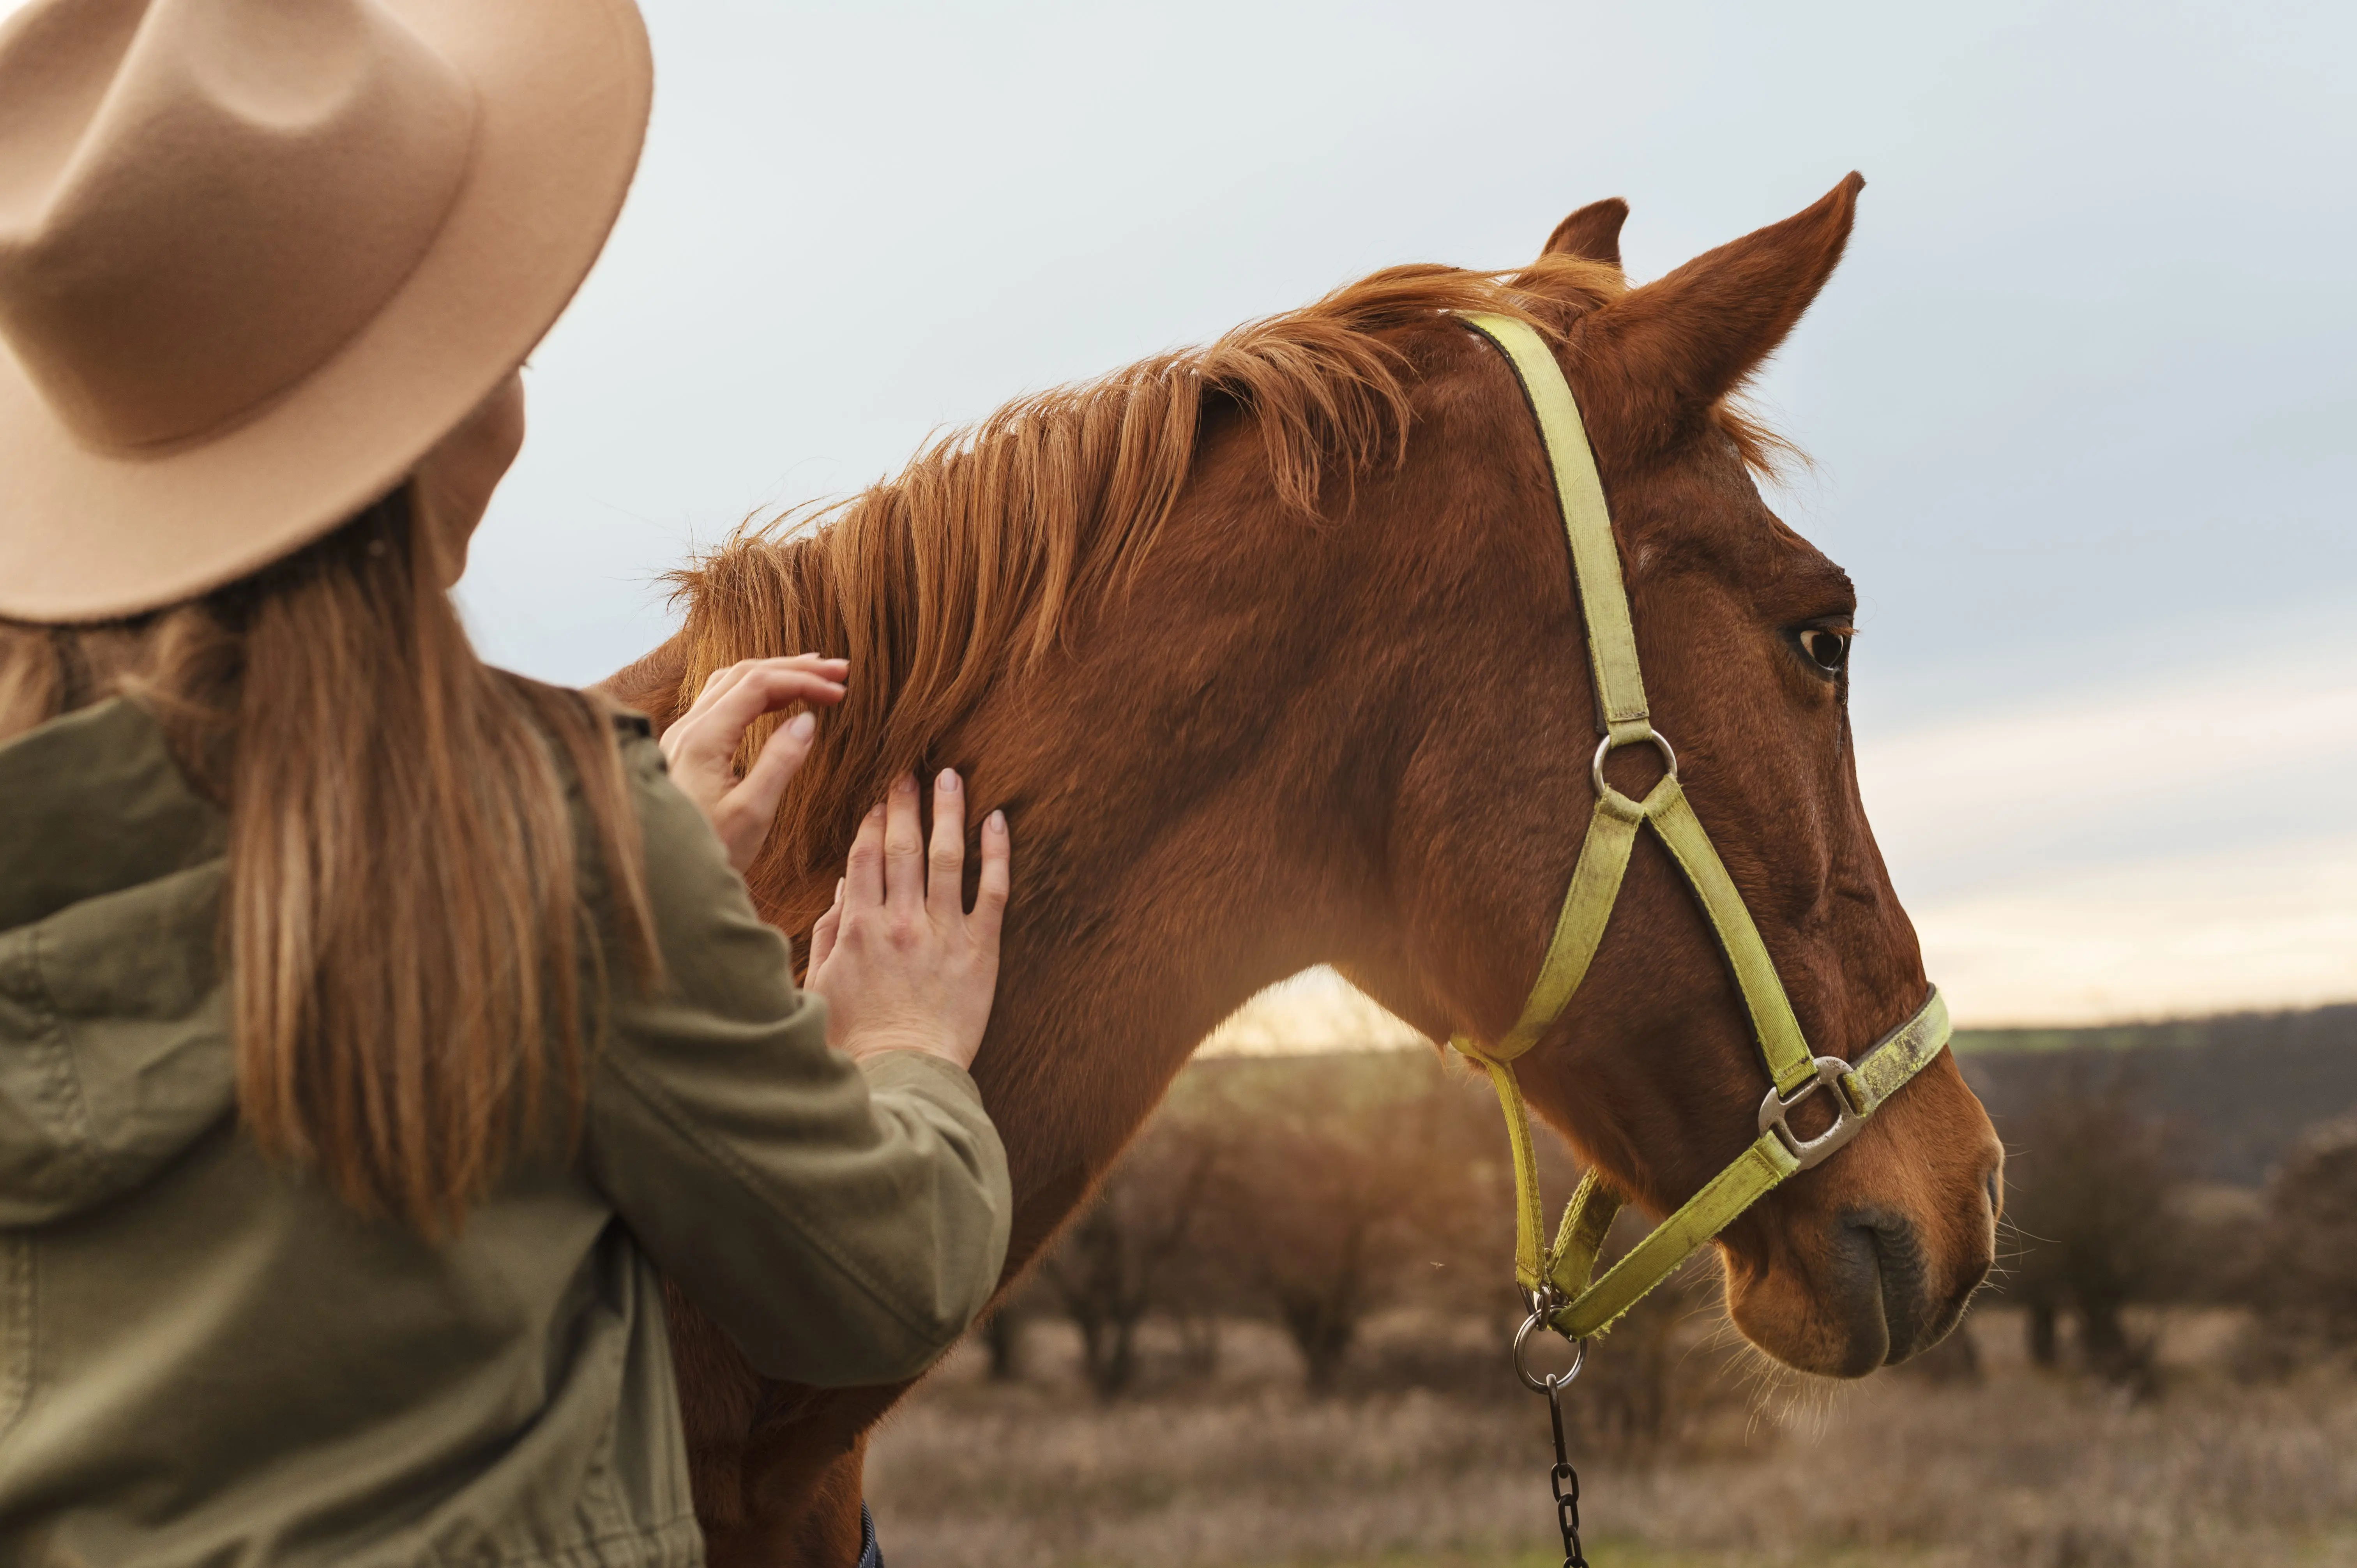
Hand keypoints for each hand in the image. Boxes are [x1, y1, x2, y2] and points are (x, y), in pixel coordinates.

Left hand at [660, 656, 848, 873]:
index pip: (758, 685)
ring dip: (773, 675)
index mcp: (703, 739)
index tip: (838, 691)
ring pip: (730, 684)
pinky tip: (777, 702)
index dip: (802, 681)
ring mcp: (683, 736)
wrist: (668, 878)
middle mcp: (687, 728)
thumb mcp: (753, 813)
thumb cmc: (711, 850)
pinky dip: (755, 692)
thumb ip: (781, 762)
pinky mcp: (686, 748)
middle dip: (793, 668)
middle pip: (744, 674)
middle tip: (837, 671)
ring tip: (812, 676)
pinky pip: (722, 702)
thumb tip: (807, 721)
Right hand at [805, 770, 1009, 1071]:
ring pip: (946, 857)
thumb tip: (844, 887)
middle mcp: (901, 921)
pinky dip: (996, 852)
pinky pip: (991, 891)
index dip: (871, 821)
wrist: (903, 1073)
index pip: (864, 857)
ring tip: (952, 777)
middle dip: (905, 804)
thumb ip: (829, 932)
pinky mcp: (980, 951)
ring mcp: (943, 933)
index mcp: (859, 927)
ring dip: (948, 813)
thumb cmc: (856, 1036)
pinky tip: (997, 821)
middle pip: (902, 847)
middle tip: (909, 771)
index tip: (876, 797)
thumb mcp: (824, 982)